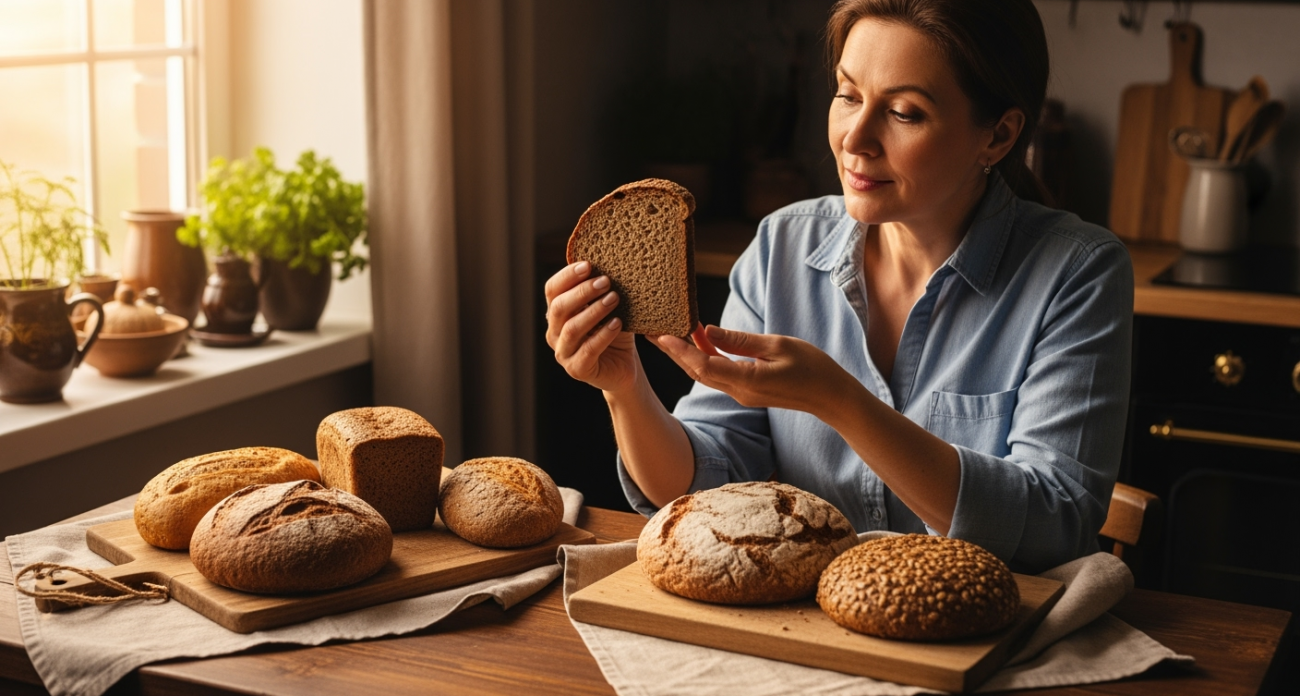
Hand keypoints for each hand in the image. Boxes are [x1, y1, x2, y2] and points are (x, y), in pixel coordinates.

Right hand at [544, 261, 639, 392]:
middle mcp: (555, 332)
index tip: (589, 265)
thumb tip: (611, 261)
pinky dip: (603, 335)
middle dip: (582, 291)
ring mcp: (563, 353)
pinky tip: (617, 323)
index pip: (552, 290)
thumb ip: (602, 290)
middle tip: (606, 281)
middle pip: (559, 308)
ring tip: (614, 299)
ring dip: (594, 311)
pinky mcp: (577, 369)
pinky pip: (588, 350)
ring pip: (572, 329)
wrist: (624, 367)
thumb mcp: (607, 307)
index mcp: (557, 314)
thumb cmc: (613, 331)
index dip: (567, 276)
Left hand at [653, 325, 860, 418]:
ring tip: (668, 332)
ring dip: (686, 354)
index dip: (680, 350)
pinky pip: (719, 374)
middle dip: (673, 351)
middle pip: (697, 371)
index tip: (661, 334)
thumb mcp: (777, 345)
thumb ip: (740, 340)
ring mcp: (742, 393)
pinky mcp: (747, 390)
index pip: (703, 365)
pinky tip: (700, 338)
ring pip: (706, 373)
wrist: (831, 397)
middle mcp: (739, 391)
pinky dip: (705, 357)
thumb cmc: (812, 368)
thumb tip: (707, 330)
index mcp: (746, 380)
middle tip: (651, 330)